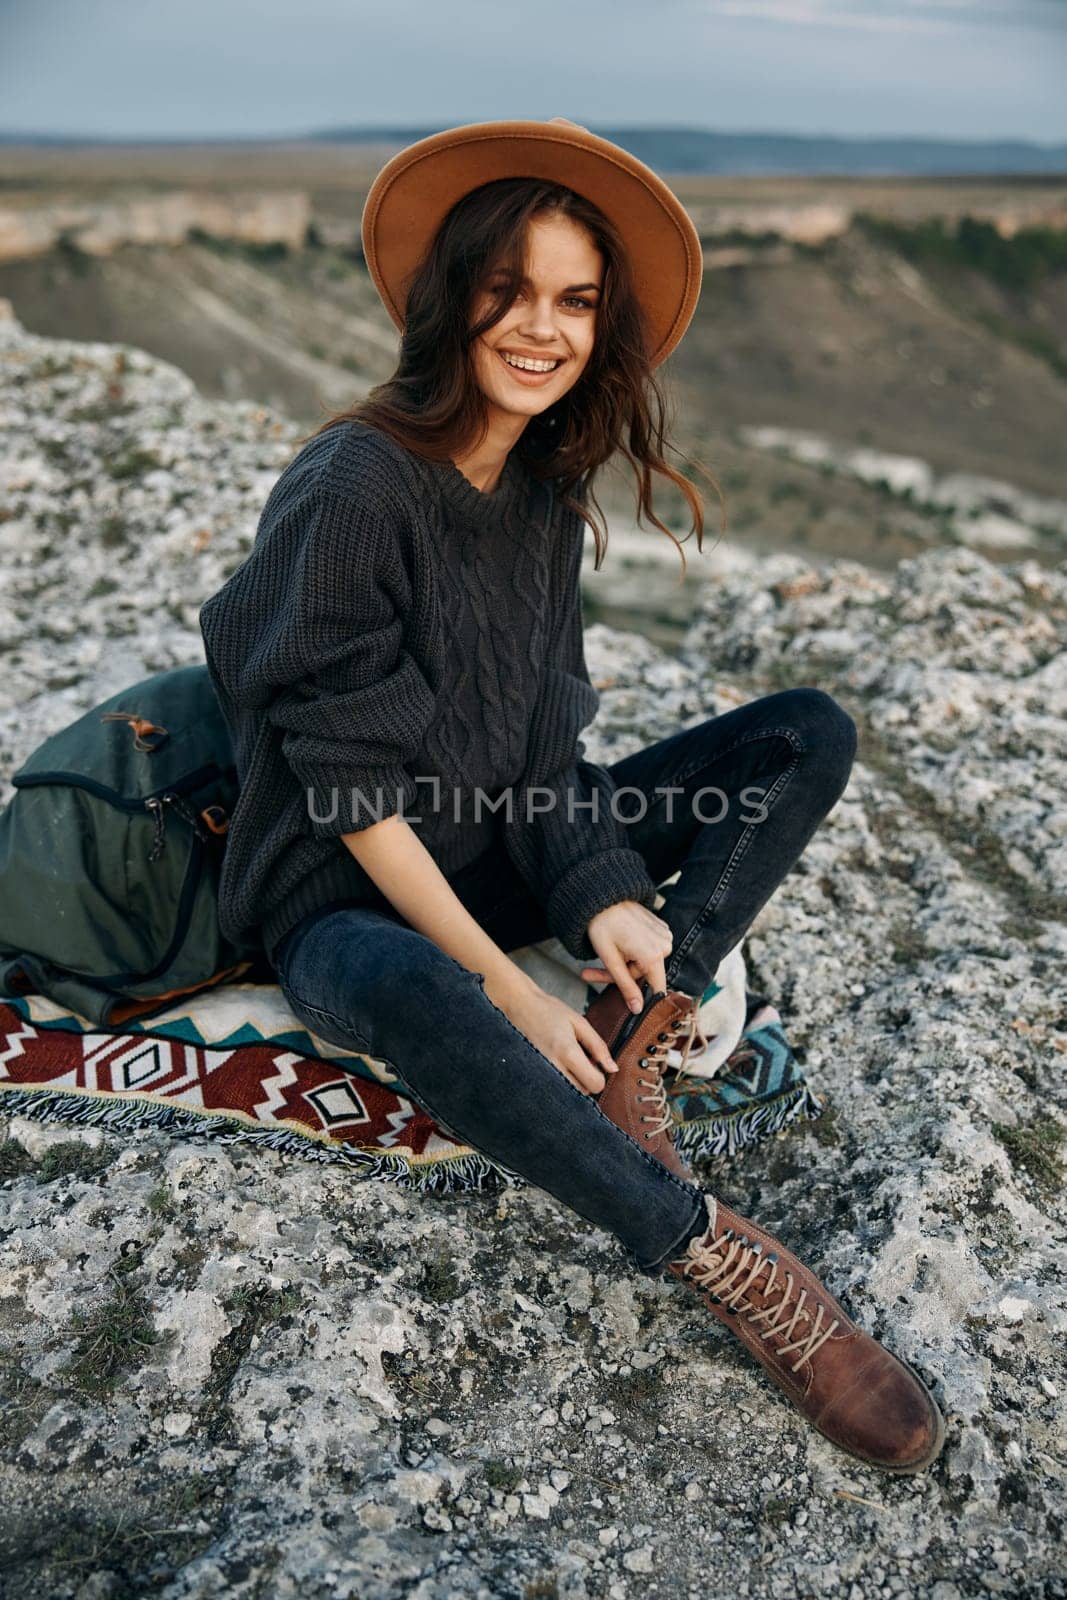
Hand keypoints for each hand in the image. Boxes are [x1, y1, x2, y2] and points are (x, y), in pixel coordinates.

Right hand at [493, 974, 619, 1095]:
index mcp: (567, 1053)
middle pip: (582, 1092)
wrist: (518, 1005)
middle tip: (579, 1059)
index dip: (600, 1075)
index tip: (593, 1061)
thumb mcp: (579, 1022)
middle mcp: (553, 1068)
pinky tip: (556, 1064)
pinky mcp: (532, 1077)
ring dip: (572, 1081)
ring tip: (566, 1061)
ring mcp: (540, 1075)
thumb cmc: (548, 1010)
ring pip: (567, 1093)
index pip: (595, 1085)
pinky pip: (552, 1089)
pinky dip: (559, 1081)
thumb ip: (598, 1046)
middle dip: (586, 1079)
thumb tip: (612, 1068)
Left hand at [580, 901, 673, 1013]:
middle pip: (646, 974)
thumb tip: (638, 1010)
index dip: (643, 999)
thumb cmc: (603, 926)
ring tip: (606, 953)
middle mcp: (665, 945)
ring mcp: (664, 935)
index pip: (657, 990)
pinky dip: (633, 951)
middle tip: (592, 973)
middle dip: (622, 975)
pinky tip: (620, 942)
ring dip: (626, 963)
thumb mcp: (610, 960)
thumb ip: (625, 986)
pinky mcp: (661, 929)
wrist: (603, 897)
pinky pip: (649, 949)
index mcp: (654, 955)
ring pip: (646, 962)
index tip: (627, 1004)